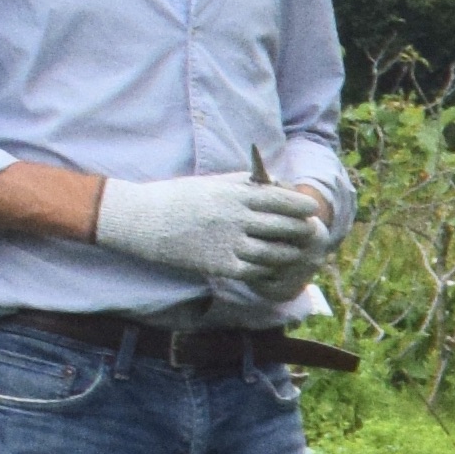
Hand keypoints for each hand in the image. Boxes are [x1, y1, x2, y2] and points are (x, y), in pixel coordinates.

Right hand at [89, 171, 331, 294]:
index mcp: (236, 195)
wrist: (144, 220)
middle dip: (300, 230)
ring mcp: (229, 243)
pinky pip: (256, 269)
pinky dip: (268, 268)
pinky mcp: (220, 265)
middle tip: (309, 233)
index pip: (281, 200)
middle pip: (284, 227)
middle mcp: (237, 218)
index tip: (310, 209)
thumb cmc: (180, 198)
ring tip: (295, 252)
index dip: (301, 207)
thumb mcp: (214, 183)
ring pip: (274, 252)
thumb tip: (277, 185)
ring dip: (288, 253)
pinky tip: (272, 266)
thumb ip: (246, 184)